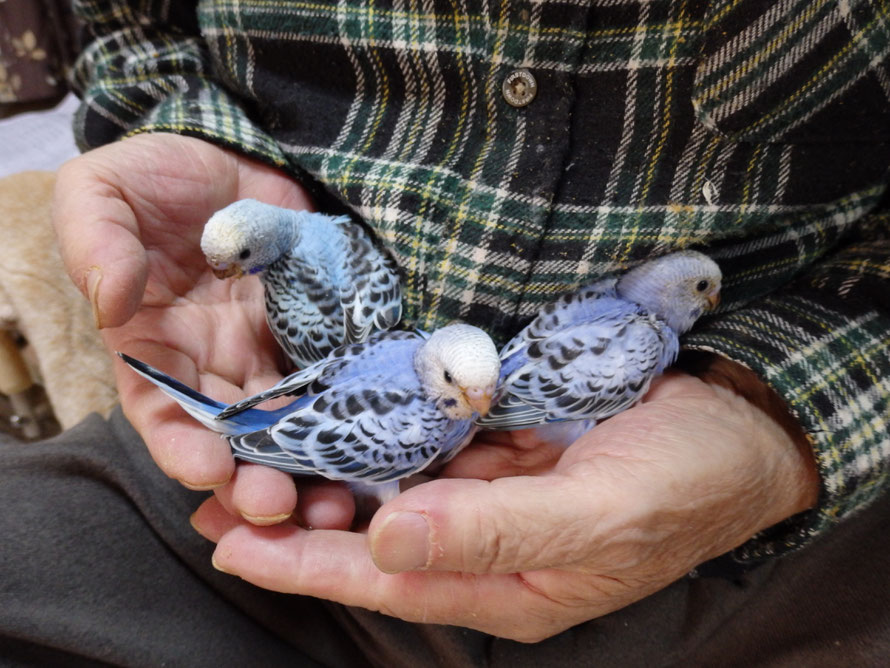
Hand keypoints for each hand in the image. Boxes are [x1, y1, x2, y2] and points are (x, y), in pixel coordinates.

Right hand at [54, 133, 353, 526]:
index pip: (161, 410)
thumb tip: (110, 301)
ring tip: (334, 498)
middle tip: (280, 504)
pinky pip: (338, 382)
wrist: (234, 150)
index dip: (179, 445)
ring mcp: (272, 353)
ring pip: (291, 424)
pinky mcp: (321, 336)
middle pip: (233, 438)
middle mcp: (215, 365)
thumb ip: (96, 244)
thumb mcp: (103, 193)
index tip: (205, 469)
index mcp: (155, 347)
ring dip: (309, 466)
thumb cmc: (156, 173)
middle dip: (252, 477)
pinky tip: (373, 444)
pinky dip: (352, 417)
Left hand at [194, 369, 819, 641]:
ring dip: (325, 478)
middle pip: (374, 542)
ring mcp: (492, 491)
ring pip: (389, 492)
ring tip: (254, 461)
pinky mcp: (500, 446)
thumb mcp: (601, 516)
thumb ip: (496, 533)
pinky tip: (332, 420)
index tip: (232, 551)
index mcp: (508, 583)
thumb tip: (391, 540)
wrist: (740, 425)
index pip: (388, 582)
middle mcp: (487, 543)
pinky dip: (372, 437)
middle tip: (221, 497)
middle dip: (295, 526)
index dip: (306, 570)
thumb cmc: (685, 480)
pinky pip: (422, 445)